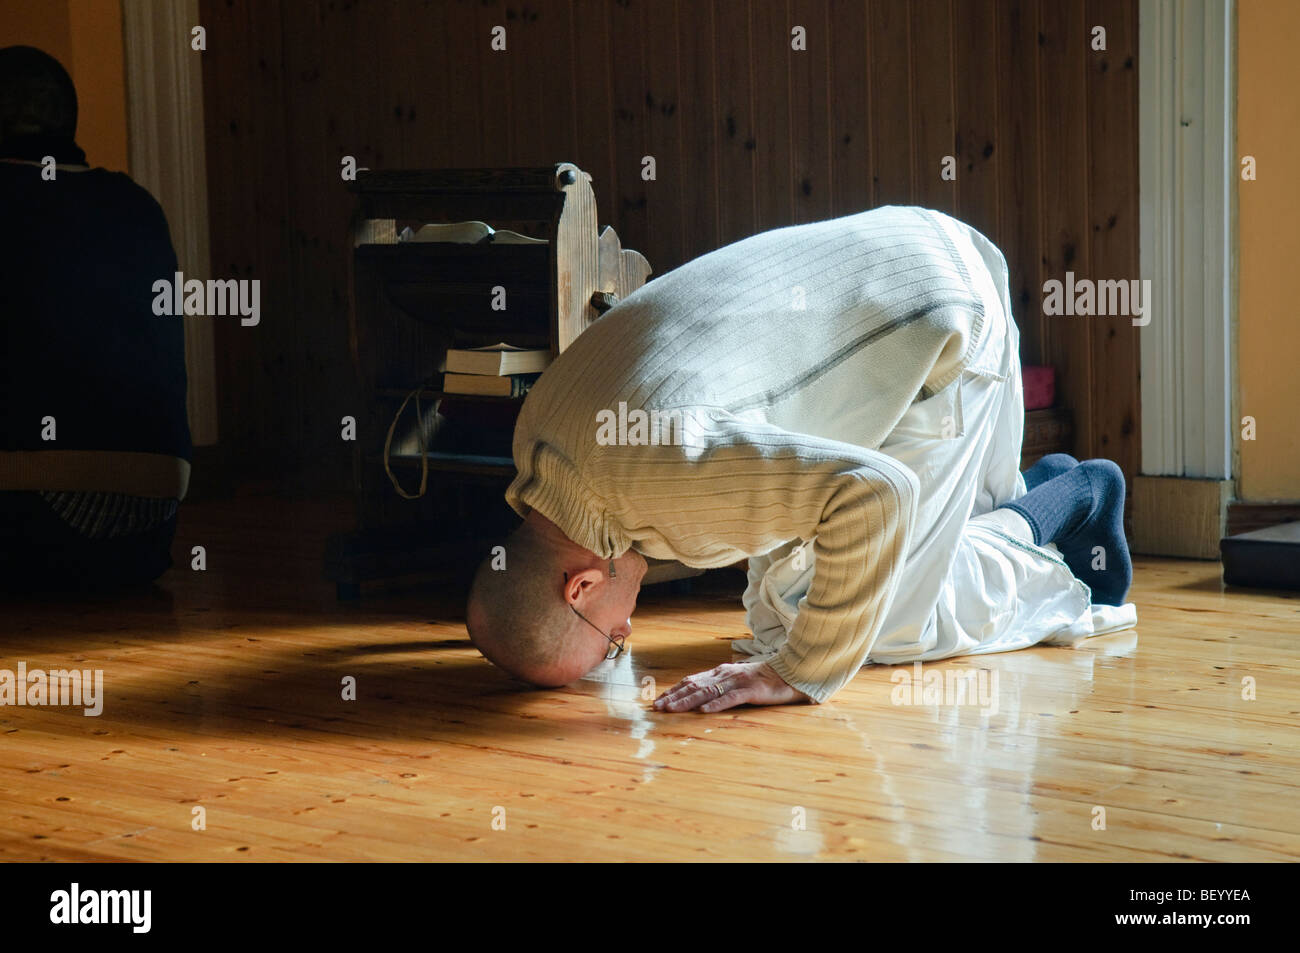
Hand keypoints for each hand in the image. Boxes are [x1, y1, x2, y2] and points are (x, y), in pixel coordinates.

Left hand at [653, 660, 809, 712]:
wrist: (789, 672)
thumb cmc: (762, 678)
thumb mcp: (737, 680)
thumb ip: (720, 685)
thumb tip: (701, 697)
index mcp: (720, 672)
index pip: (692, 680)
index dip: (674, 690)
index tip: (659, 700)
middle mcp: (725, 674)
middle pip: (694, 686)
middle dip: (674, 697)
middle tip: (657, 707)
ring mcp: (737, 682)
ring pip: (707, 692)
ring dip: (687, 701)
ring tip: (672, 709)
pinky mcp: (750, 690)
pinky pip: (730, 698)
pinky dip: (715, 705)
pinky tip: (704, 711)